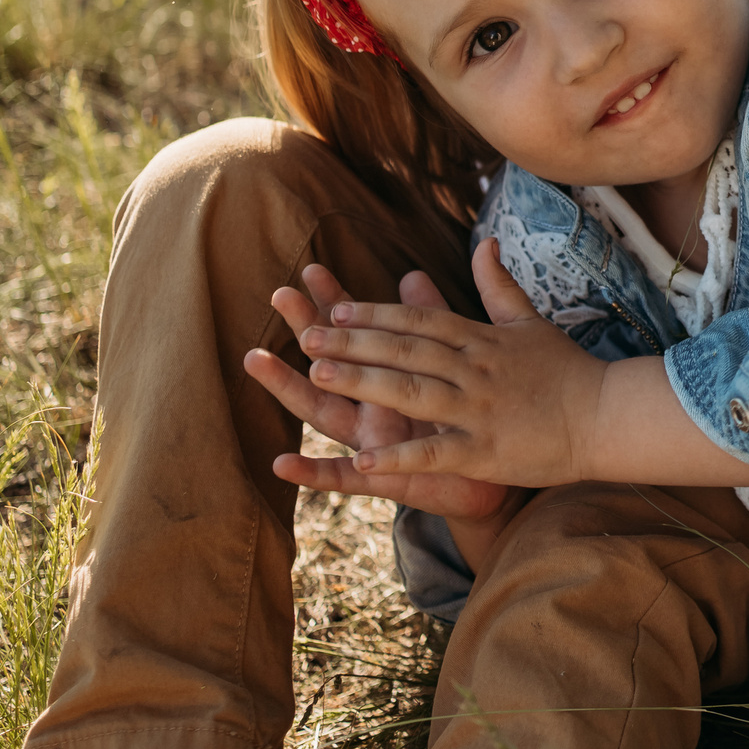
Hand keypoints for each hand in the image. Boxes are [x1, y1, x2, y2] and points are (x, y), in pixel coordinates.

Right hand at [242, 261, 513, 521]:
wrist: (492, 479)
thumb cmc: (463, 420)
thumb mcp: (450, 365)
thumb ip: (433, 324)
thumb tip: (413, 274)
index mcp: (391, 374)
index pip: (359, 331)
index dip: (337, 301)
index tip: (313, 269)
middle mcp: (373, 405)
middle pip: (332, 362)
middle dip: (307, 328)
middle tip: (279, 294)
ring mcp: (373, 442)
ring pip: (324, 412)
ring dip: (290, 387)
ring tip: (257, 359)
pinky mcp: (384, 478)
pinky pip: (344, 477)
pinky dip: (313, 472)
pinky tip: (281, 464)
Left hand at [272, 239, 613, 491]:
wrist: (607, 416)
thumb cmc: (567, 371)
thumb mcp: (531, 322)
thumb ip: (499, 286)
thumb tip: (484, 242)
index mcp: (482, 340)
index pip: (421, 320)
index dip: (377, 312)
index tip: (337, 306)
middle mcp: (476, 369)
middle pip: (407, 348)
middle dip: (355, 339)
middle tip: (309, 332)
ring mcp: (479, 409)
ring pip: (412, 390)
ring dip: (364, 380)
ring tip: (321, 371)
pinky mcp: (486, 451)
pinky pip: (435, 451)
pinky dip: (398, 454)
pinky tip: (362, 458)